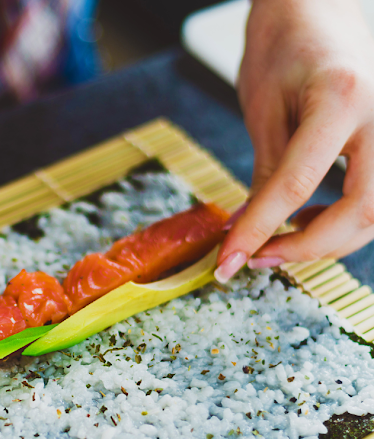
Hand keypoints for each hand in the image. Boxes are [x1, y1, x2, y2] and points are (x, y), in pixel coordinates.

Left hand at [216, 0, 373, 281]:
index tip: (228, 263)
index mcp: (341, 99)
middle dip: (307, 248)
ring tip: (281, 237)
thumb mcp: (264, 112)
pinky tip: (311, 218)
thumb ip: (266, 176)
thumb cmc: (285, 48)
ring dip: (328, 240)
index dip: (258, 231)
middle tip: (258, 257)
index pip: (295, 185)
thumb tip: (250, 232)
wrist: (319, 9)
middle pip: (362, 211)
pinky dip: (345, 222)